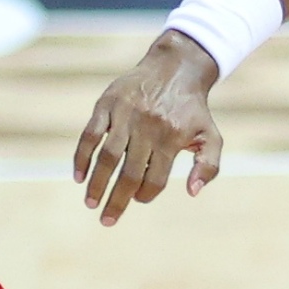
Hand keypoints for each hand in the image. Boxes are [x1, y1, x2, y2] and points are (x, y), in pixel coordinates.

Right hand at [75, 31, 221, 224]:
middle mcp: (148, 127)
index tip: (138, 200)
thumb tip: (193, 192)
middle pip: (130, 173)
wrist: (175, 68)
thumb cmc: (192, 110)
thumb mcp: (210, 135)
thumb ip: (209, 165)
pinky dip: (82, 156)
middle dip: (117, 201)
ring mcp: (126, 115)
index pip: (155, 178)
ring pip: (108, 156)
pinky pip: (90, 134)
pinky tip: (78, 176)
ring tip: (91, 203)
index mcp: (172, 138)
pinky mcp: (107, 104)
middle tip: (107, 220)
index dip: (145, 195)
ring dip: (97, 183)